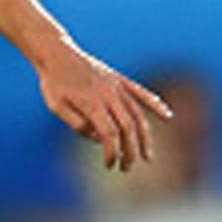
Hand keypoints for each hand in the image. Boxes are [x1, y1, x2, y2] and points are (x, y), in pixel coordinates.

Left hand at [37, 46, 172, 171]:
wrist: (56, 53)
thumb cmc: (53, 82)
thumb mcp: (56, 106)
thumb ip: (76, 123)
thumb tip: (97, 137)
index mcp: (92, 104)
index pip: (109, 134)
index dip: (112, 152)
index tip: (109, 165)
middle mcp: (109, 95)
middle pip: (127, 128)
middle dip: (129, 151)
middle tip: (126, 168)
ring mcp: (117, 87)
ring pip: (138, 115)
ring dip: (144, 138)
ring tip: (146, 156)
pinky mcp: (120, 80)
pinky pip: (142, 93)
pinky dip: (156, 105)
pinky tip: (168, 116)